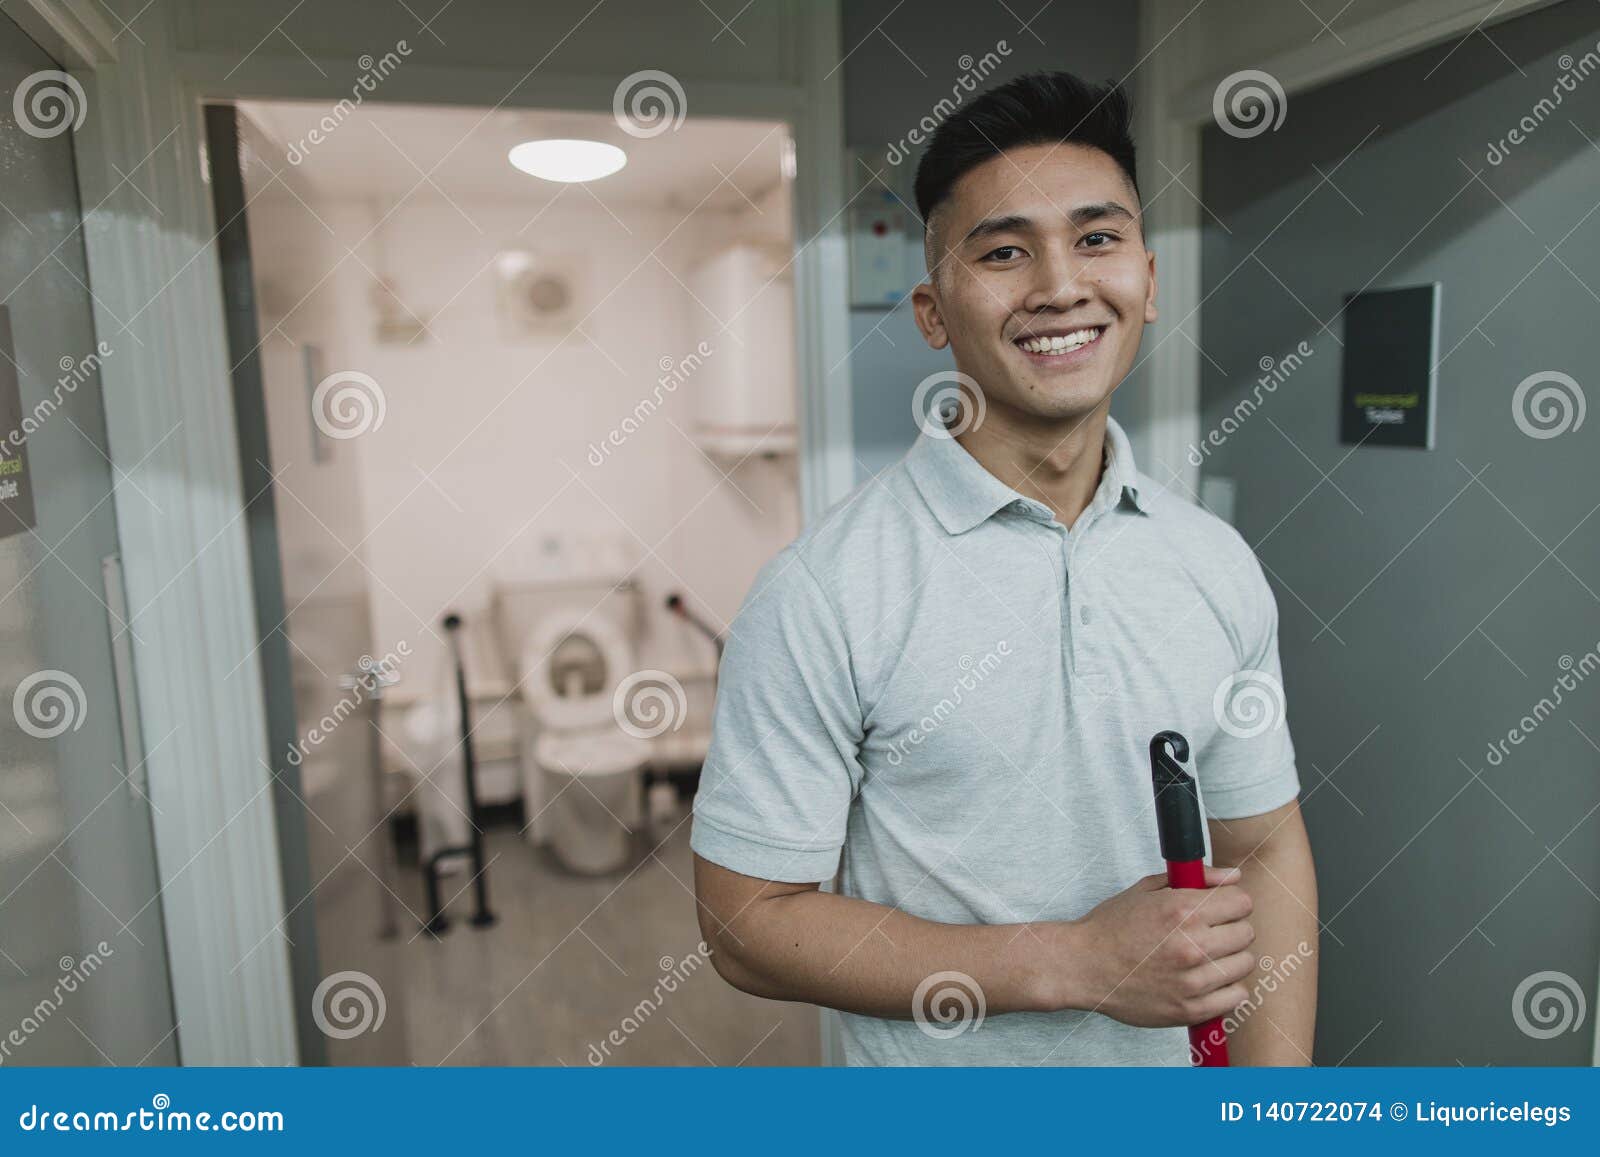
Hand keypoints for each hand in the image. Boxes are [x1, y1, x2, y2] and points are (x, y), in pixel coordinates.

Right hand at [1051, 867, 1255, 1026]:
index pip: (1242, 902)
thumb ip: (1197, 879)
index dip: (1232, 903)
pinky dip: (1226, 988)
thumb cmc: (1112, 926)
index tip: (1221, 909)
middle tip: (1210, 932)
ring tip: (1205, 957)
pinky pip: (1236, 997)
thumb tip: (1234, 876)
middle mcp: (1192, 944)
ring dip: (1229, 958)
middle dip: (1231, 928)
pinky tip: (1205, 980)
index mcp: (1182, 910)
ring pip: (1244, 964)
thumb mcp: (1147, 890)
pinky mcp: (1190, 1009)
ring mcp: (1192, 980)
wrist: (1083, 966)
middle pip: (1246, 932)